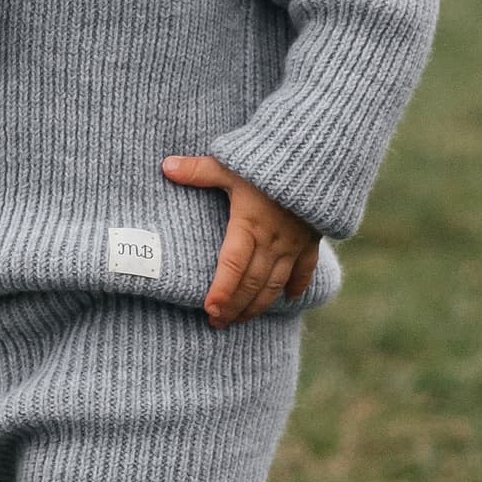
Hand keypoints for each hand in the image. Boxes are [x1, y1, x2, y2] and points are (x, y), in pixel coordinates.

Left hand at [162, 155, 320, 325]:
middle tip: (217, 323)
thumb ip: (197, 170)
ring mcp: (294, 244)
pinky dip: (296, 286)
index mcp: (249, 224)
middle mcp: (272, 240)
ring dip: (258, 305)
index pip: (233, 265)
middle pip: (252, 283)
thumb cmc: (266, 160)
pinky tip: (288, 299)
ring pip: (276, 284)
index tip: (209, 309)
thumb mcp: (229, 164)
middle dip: (235, 307)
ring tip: (241, 319)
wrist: (316, 157)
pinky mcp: (311, 240)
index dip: (221, 290)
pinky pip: (305, 270)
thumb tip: (164, 166)